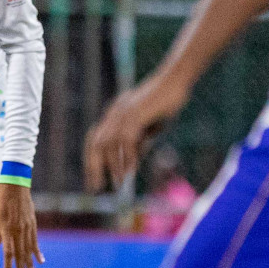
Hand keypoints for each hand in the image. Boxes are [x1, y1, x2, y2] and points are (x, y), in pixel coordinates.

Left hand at [0, 182, 42, 267]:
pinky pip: (35, 241)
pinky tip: (41, 261)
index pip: (8, 253)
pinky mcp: (32, 225)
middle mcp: (19, 231)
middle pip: (21, 255)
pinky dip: (38, 252)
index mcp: (7, 230)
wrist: (15, 186)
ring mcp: (27, 228)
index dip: (8, 266)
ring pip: (30, 250)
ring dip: (31, 264)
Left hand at [83, 72, 191, 191]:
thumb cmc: (166, 102)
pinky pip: (126, 139)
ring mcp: (122, 112)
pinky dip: (126, 156)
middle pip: (94, 142)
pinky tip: (131, 169)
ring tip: (118, 181)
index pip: (94, 140)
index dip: (92, 159)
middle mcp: (113, 113)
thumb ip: (138, 144)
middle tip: (96, 187)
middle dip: (93, 166)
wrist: (176, 80)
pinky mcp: (135, 113)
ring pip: (108, 143)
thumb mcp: (149, 128)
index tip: (93, 178)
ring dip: (112, 164)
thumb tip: (129, 165)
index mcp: (113, 115)